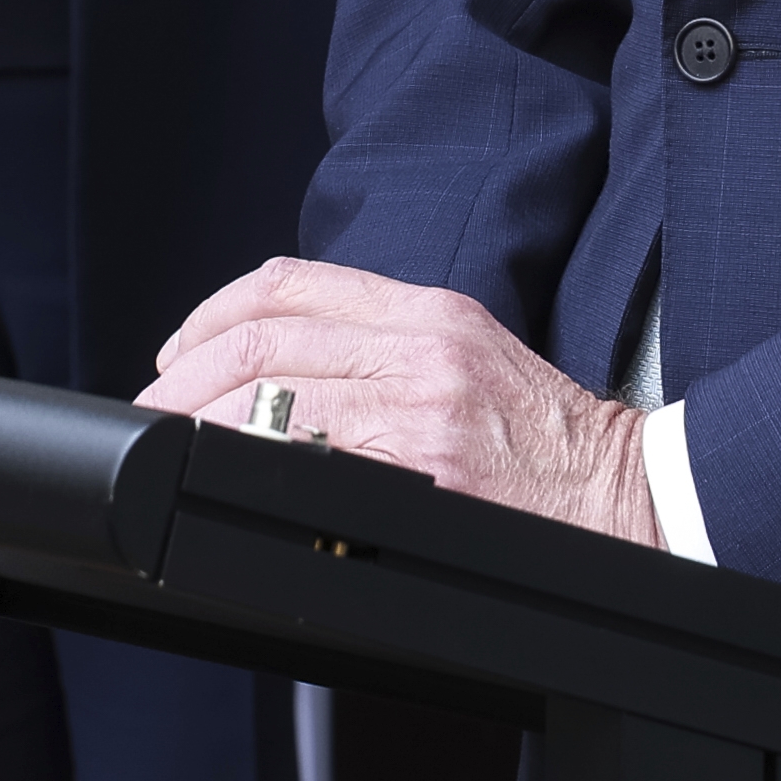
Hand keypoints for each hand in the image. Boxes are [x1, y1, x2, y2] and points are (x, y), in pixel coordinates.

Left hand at [143, 260, 662, 547]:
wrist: (627, 497)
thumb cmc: (546, 441)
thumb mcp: (467, 356)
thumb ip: (381, 346)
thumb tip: (275, 369)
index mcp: (428, 311)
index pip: (287, 284)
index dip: (208, 315)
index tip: (174, 352)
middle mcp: (420, 347)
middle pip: (262, 338)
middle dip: (184, 377)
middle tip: (153, 412)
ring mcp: (421, 410)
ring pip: (272, 397)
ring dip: (200, 426)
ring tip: (175, 450)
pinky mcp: (425, 472)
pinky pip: (310, 463)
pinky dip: (252, 469)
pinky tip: (228, 484)